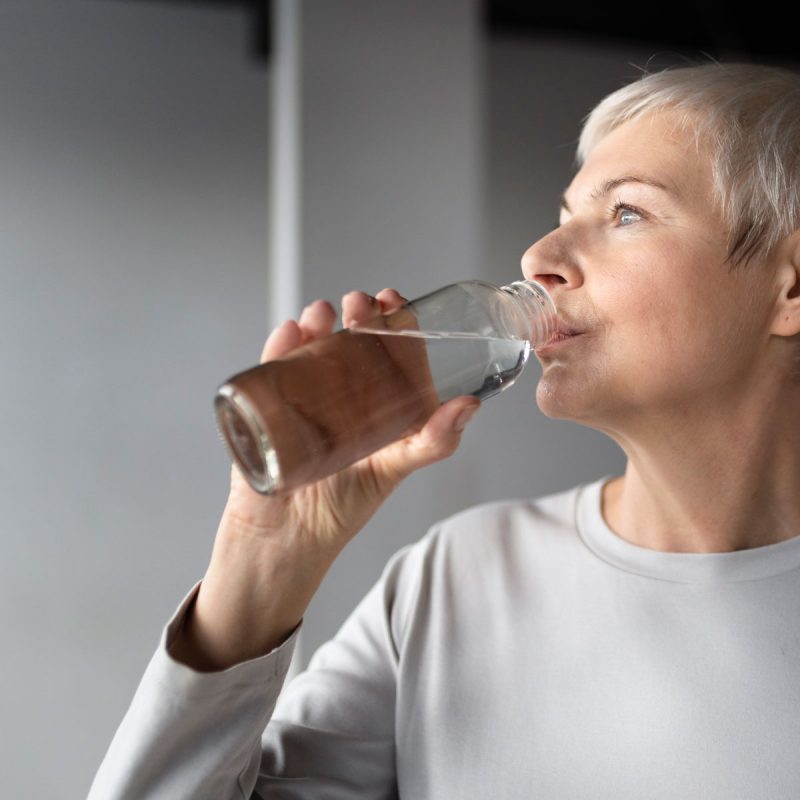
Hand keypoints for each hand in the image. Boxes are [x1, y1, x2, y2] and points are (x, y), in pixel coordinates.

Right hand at [222, 287, 480, 560]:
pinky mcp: (264, 408)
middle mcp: (339, 392)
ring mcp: (300, 396)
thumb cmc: (344, 506)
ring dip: (315, 321)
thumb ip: (433, 441)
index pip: (387, 347)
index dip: (392, 319)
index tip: (396, 301)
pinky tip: (290, 334)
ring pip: (309, 345)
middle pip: (349, 338)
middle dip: (356, 314)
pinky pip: (269, 368)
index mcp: (375, 399)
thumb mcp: (396, 467)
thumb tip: (469, 406)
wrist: (287, 541)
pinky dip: (279, 346)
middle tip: (360, 306)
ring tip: (323, 315)